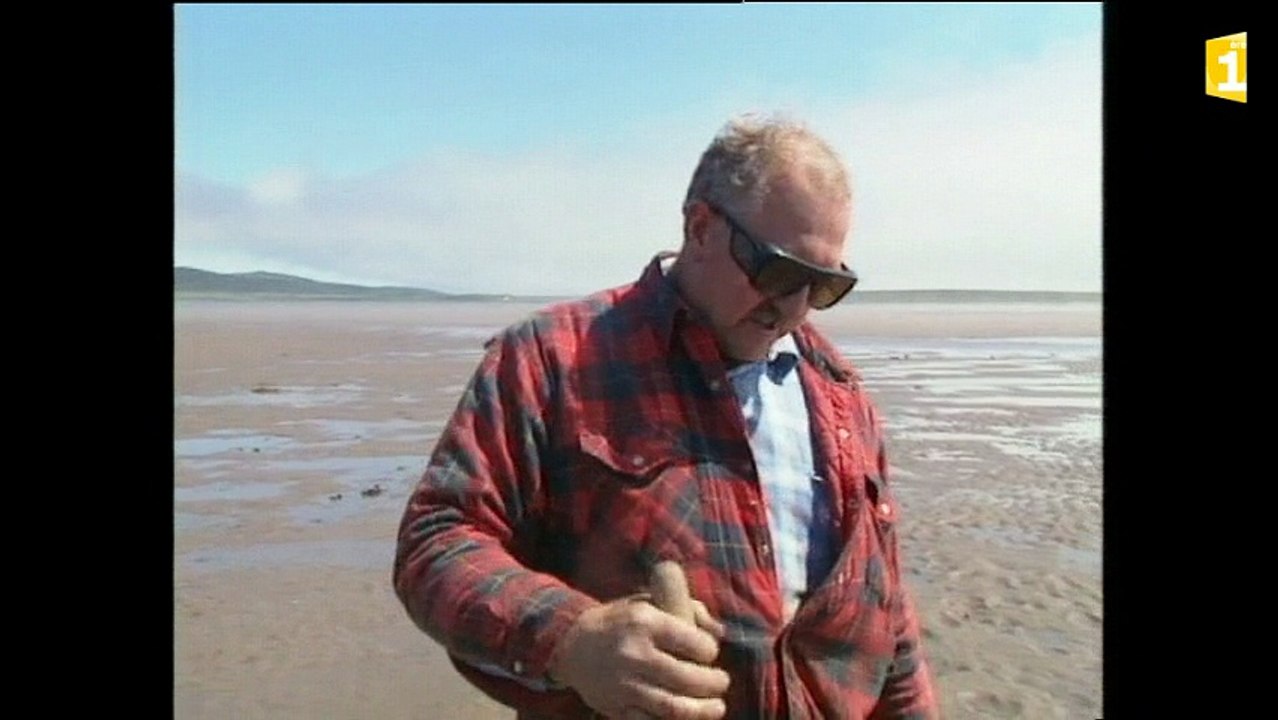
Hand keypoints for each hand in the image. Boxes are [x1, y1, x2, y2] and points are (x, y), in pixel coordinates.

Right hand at [548, 595, 729, 718]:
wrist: (572, 644)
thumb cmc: (619, 622)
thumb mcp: (648, 603)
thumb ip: (687, 610)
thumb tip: (719, 633)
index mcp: (644, 622)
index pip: (693, 642)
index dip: (709, 650)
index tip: (710, 653)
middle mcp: (634, 654)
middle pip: (687, 678)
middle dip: (714, 683)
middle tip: (722, 683)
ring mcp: (624, 685)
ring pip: (673, 707)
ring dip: (702, 711)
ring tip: (717, 707)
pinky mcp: (616, 708)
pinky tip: (687, 718)